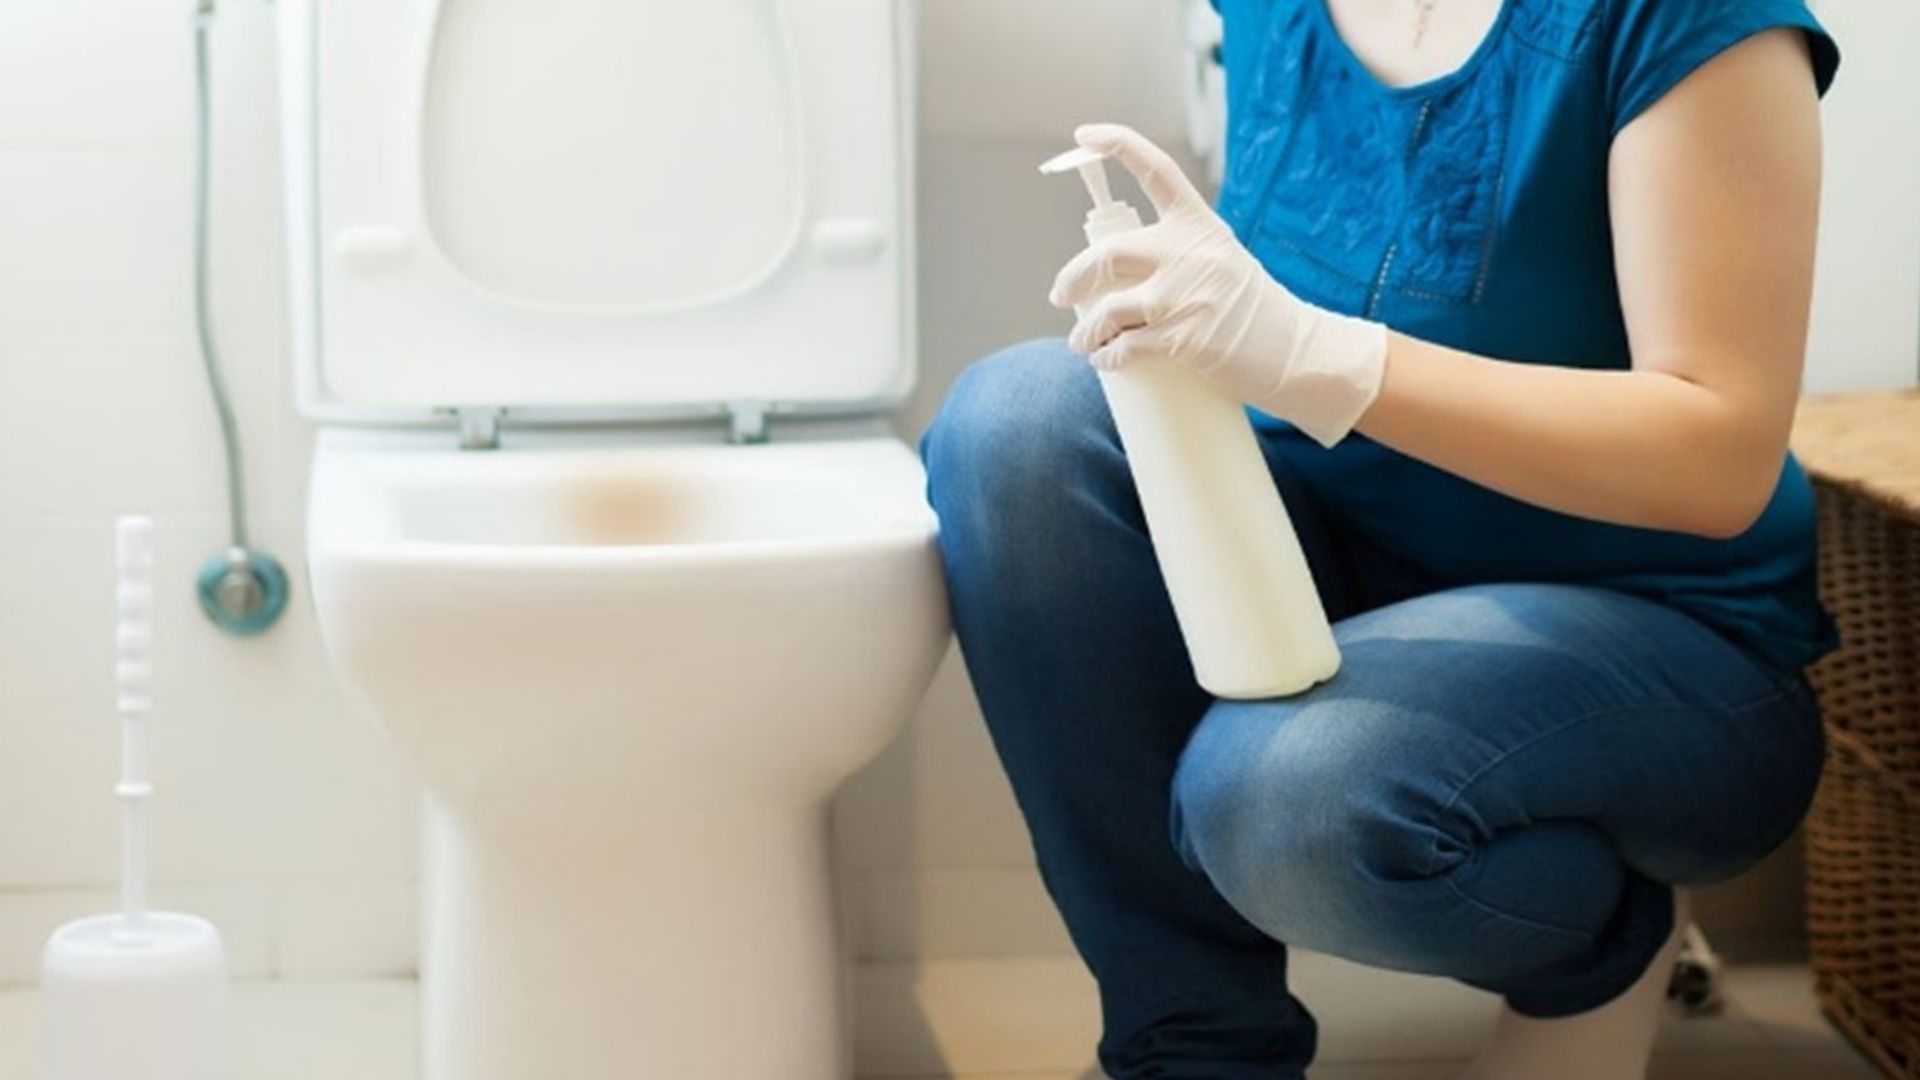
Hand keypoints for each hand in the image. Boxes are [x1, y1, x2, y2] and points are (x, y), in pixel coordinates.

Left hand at [1048, 123, 1389, 447]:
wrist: (1298, 352)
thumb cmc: (1255, 311)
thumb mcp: (1222, 261)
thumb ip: (1176, 256)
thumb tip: (1115, 280)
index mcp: (1200, 225)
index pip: (1155, 170)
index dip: (1117, 145)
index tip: (1084, 134)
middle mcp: (1190, 253)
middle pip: (1107, 253)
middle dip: (1071, 277)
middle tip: (1060, 295)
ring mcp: (1186, 296)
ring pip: (1108, 309)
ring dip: (1085, 331)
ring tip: (1082, 341)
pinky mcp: (1185, 338)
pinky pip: (1125, 347)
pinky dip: (1106, 356)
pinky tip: (1104, 359)